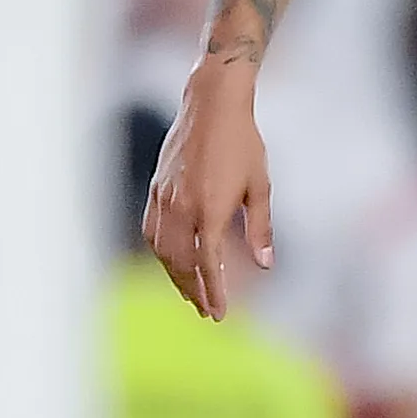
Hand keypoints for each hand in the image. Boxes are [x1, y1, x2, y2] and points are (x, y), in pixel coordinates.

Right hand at [143, 60, 270, 318]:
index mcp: (210, 209)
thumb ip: (259, 228)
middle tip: (206, 311)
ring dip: (175, 276)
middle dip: (194, 291)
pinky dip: (160, 253)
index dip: (214, 292)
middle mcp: (183, 208)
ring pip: (163, 251)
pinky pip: (151, 231)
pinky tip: (170, 261)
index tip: (220, 313)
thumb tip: (265, 264)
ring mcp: (165, 198)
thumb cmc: (242, 142)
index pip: (208, 264)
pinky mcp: (156, 188)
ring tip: (189, 293)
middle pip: (182, 264)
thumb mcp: (259, 186)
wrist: (212, 104)